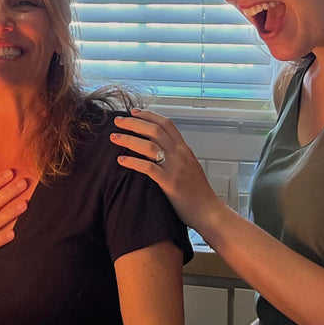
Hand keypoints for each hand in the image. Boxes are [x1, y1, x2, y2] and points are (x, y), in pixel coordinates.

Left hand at [111, 108, 222, 229]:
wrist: (209, 212)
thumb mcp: (189, 168)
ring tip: (114, 137)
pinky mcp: (170, 183)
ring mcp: (175, 168)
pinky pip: (148, 168)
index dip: (149, 115)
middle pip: (155, 130)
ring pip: (149, 146)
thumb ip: (176, 157)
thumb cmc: (197, 193)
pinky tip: (121, 160)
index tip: (134, 112)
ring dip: (129, 139)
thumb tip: (160, 149)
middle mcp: (180, 155)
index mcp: (184, 150)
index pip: (167, 124)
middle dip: (134, 123)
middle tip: (118, 121)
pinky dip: (133, 162)